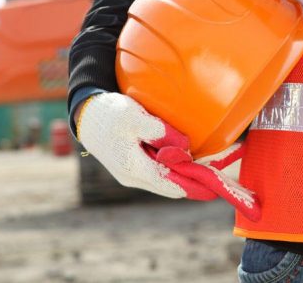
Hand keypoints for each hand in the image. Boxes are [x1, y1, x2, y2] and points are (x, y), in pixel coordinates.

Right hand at [77, 92, 259, 220]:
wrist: (86, 115)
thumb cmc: (108, 114)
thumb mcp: (134, 117)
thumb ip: (160, 132)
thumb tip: (184, 146)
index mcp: (134, 168)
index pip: (171, 184)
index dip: (195, 187)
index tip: (215, 188)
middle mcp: (133, 176)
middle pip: (170, 185)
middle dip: (193, 183)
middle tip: (217, 178)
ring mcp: (131, 172)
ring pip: (164, 179)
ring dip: (183, 175)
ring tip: (206, 168)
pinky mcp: (131, 164)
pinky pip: (157, 171)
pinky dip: (172, 168)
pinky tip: (184, 157)